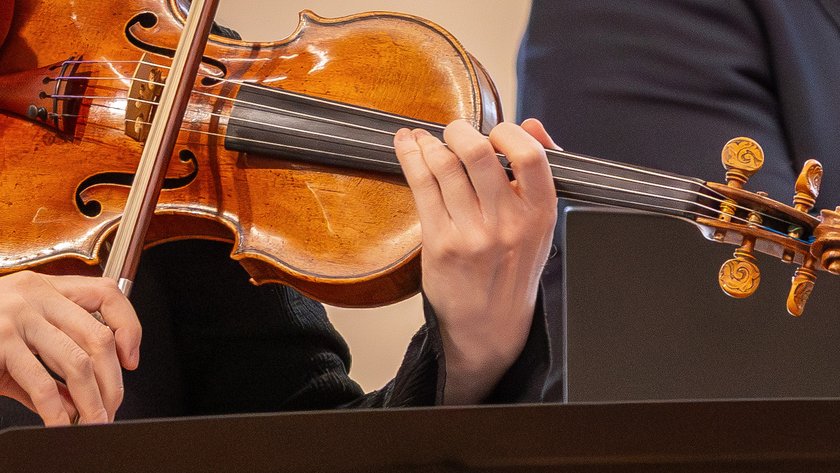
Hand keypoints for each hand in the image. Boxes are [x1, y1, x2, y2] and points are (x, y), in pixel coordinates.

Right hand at [0, 271, 140, 424]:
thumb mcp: (21, 332)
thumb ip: (54, 357)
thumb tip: (85, 394)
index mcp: (49, 287)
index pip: (108, 295)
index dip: (129, 327)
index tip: (131, 360)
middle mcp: (37, 297)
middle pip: (98, 337)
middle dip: (112, 380)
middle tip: (113, 406)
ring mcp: (17, 320)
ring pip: (76, 361)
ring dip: (91, 399)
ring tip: (95, 420)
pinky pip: (39, 382)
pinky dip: (56, 409)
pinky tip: (61, 424)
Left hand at [394, 118, 557, 403]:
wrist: (490, 326)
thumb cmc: (513, 271)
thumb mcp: (540, 226)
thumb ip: (537, 175)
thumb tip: (534, 125)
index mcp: (540, 215)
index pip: (530, 156)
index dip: (508, 133)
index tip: (495, 131)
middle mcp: (507, 224)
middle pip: (478, 155)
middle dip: (460, 131)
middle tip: (454, 131)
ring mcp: (472, 234)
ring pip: (444, 167)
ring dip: (429, 143)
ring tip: (424, 139)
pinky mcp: (440, 243)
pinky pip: (423, 187)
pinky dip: (412, 159)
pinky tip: (408, 147)